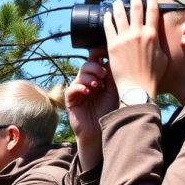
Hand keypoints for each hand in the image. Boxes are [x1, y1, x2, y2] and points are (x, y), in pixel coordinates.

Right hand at [66, 49, 116, 168]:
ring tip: (96, 86)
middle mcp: (86, 82)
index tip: (104, 55)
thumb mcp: (113, 90)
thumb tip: (111, 59)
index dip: (97, 55)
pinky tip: (88, 92)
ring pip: (79, 75)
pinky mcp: (71, 100)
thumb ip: (111, 76)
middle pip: (86, 65)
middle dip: (94, 67)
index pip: (94, 62)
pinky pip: (71, 88)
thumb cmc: (109, 111)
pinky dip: (79, 87)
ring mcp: (78, 90)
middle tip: (103, 74)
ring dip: (88, 78)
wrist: (101, 130)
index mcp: (97, 78)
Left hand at [104, 0, 167, 97]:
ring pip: (120, 15)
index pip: (152, 10)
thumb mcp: (164, 57)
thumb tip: (159, 36)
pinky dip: (108, 19)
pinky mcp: (112, 46)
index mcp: (152, 35)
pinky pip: (108, 27)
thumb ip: (160, 43)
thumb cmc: (152, 76)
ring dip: (119, 5)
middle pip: (136, 7)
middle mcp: (138, 33)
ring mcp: (124, 39)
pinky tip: (107, 14)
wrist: (137, 88)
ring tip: (118, 0)